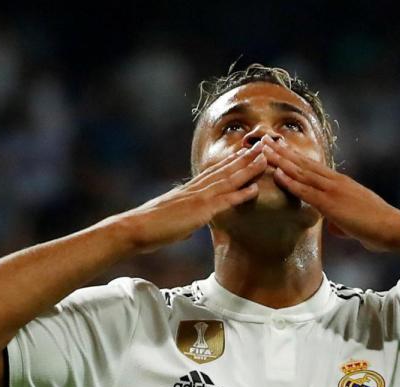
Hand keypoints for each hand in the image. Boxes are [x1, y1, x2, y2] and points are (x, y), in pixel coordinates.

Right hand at [117, 142, 266, 251]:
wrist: (134, 228)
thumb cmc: (149, 228)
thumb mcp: (170, 221)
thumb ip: (183, 220)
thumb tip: (187, 226)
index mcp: (188, 190)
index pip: (213, 172)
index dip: (230, 161)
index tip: (243, 151)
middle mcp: (194, 189)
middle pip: (224, 170)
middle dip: (245, 158)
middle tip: (263, 146)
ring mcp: (198, 198)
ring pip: (229, 180)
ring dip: (249, 169)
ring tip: (265, 159)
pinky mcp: (199, 211)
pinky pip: (225, 200)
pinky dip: (241, 194)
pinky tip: (256, 188)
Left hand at [261, 138, 399, 251]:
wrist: (394, 228)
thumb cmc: (378, 228)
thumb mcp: (355, 222)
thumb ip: (341, 221)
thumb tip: (334, 227)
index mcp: (341, 183)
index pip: (312, 166)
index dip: (294, 156)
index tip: (279, 146)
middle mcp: (335, 182)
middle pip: (303, 163)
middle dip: (282, 152)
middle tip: (264, 140)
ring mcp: (333, 190)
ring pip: (301, 172)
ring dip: (280, 161)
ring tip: (263, 150)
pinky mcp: (332, 204)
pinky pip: (306, 191)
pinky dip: (290, 182)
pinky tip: (277, 174)